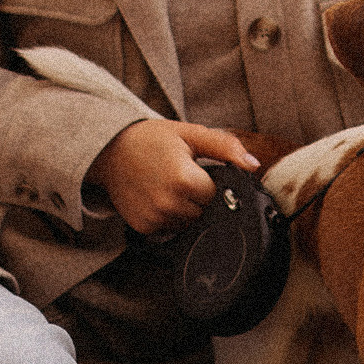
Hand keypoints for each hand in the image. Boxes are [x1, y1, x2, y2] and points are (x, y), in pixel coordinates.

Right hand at [92, 118, 261, 235]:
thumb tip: (253, 164)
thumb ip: (225, 147)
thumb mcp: (190, 134)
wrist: (110, 149)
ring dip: (184, 209)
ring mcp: (154, 218)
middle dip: (197, 198)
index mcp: (184, 179)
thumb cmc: (152, 139)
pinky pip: (169, 229)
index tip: (195, 171)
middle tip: (179, 176)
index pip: (215, 195)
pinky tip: (156, 197)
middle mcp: (168, 203)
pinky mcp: (143, 228)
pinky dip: (167, 217)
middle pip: (203, 212)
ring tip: (167, 186)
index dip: (209, 183)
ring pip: (188, 223)